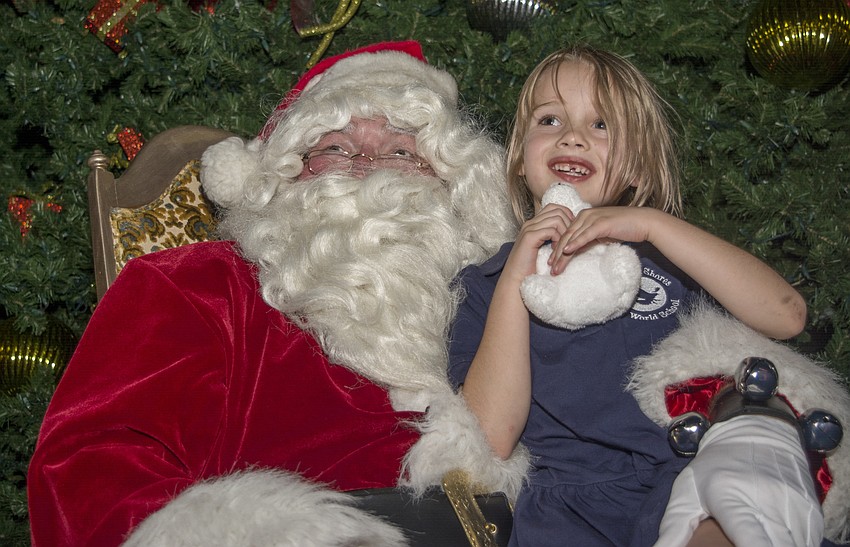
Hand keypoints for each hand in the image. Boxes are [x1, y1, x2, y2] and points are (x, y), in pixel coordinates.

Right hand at [503, 203, 574, 282]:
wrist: (516, 279)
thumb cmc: (529, 267)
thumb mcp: (542, 248)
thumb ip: (550, 237)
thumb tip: (567, 231)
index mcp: (532, 224)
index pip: (553, 207)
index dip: (566, 214)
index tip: (571, 229)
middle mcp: (530, 223)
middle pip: (556, 210)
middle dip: (568, 222)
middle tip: (570, 238)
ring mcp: (529, 229)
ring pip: (556, 219)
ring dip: (564, 232)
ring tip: (563, 245)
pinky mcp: (530, 237)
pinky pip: (551, 231)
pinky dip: (558, 239)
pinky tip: (555, 250)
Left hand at [549, 206, 657, 273]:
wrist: (643, 222)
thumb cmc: (624, 228)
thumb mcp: (601, 234)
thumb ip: (588, 239)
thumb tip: (576, 251)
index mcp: (583, 217)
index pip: (565, 235)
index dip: (556, 249)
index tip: (551, 263)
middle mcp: (584, 215)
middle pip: (565, 237)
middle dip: (555, 254)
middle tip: (549, 268)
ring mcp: (592, 218)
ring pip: (572, 237)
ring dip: (561, 254)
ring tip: (555, 266)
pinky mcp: (601, 223)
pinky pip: (585, 235)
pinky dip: (575, 243)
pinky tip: (566, 251)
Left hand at [655, 415, 822, 546]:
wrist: (757, 432)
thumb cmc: (716, 467)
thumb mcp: (687, 490)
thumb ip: (674, 527)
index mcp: (732, 498)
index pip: (751, 539)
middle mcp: (768, 502)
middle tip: (738, 542)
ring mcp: (794, 507)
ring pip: (794, 546)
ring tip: (752, 537)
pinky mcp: (812, 513)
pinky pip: (806, 542)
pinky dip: (792, 544)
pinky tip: (774, 537)